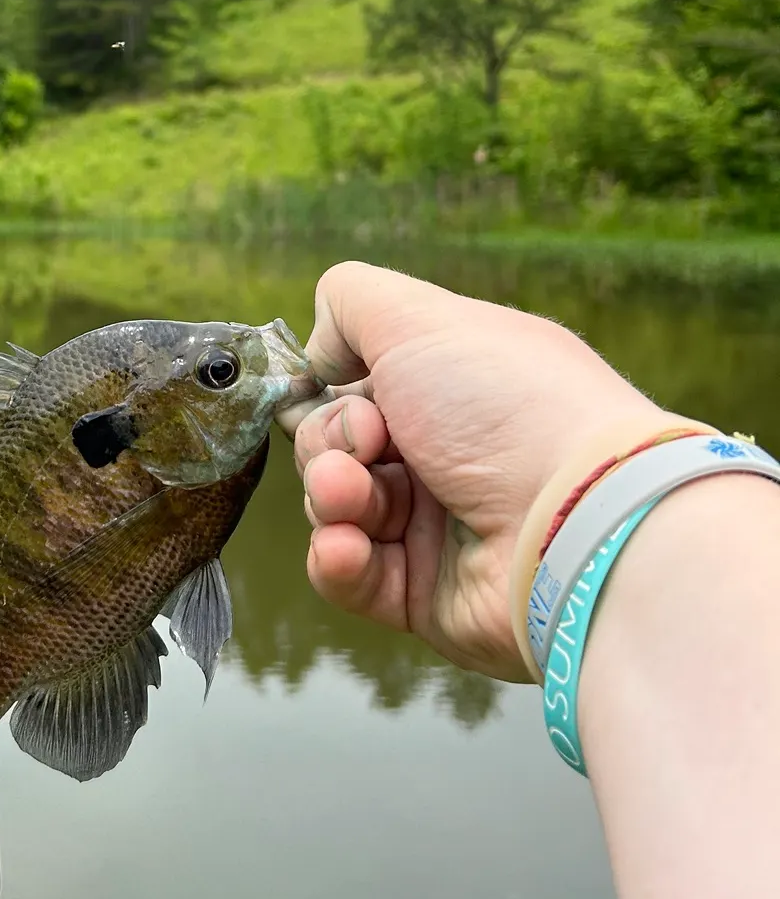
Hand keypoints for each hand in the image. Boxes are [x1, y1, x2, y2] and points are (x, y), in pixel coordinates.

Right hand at [275, 261, 672, 681]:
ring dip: (330, 497)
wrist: (578, 527)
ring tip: (351, 498)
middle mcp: (446, 452)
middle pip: (335, 445)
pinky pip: (350, 575)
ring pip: (335, 507)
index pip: (357, 385)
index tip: (336, 384)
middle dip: (329, 443)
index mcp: (454, 387)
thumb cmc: (507, 410)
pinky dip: (337, 560)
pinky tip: (346, 547)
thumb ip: (352, 303)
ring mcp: (436, 526)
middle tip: (366, 446)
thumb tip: (320, 347)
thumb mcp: (422, 321)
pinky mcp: (425, 595)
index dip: (331, 388)